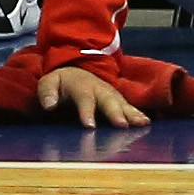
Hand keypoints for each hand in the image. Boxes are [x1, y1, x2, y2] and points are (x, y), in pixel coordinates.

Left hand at [34, 63, 149, 127]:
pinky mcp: (119, 101)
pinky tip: (146, 123)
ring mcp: (111, 95)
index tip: (89, 125)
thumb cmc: (62, 82)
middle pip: (108, 101)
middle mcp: (99, 90)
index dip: (86, 112)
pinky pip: (129, 107)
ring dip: (131, 114)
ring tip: (140, 124)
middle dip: (115, 113)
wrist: (77, 69)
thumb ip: (47, 93)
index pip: (84, 99)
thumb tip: (48, 105)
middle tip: (121, 125)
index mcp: (81, 87)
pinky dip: (138, 114)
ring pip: (122, 104)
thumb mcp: (49, 83)